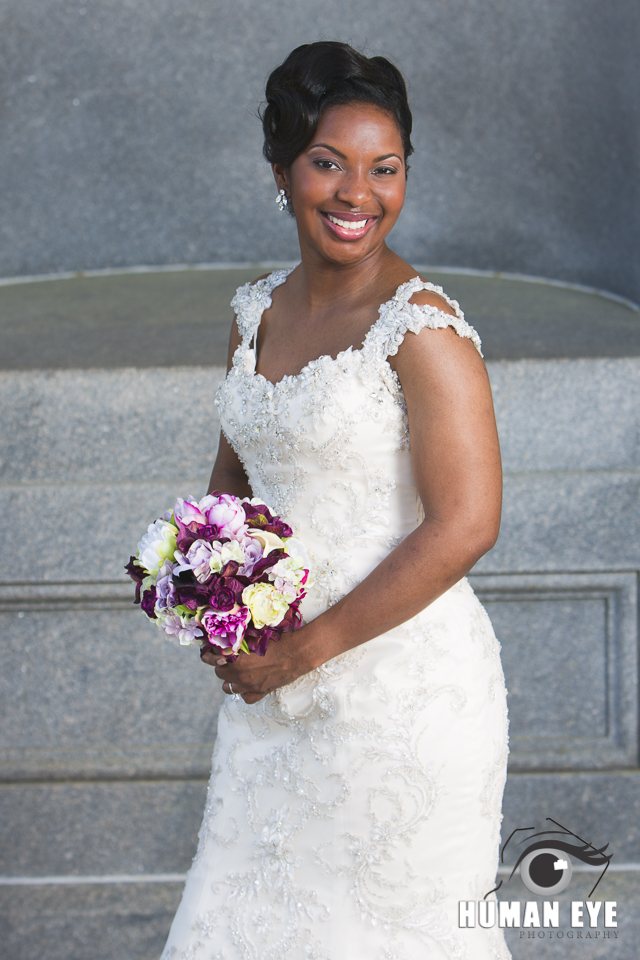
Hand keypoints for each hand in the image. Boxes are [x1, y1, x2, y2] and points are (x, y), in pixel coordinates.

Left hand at [200, 627, 317, 703]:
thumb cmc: (278, 641)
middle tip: (227, 659)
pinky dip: (243, 692)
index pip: (215, 659)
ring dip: (229, 680)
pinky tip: (247, 684)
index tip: (215, 650)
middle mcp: (241, 675)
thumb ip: (239, 640)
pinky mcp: (262, 692)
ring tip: (235, 672)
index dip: (213, 654)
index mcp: (237, 659)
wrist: (297, 653)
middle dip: (221, 666)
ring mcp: (251, 686)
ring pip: (228, 688)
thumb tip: (228, 638)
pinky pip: (245, 698)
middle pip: (219, 674)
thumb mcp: (255, 637)